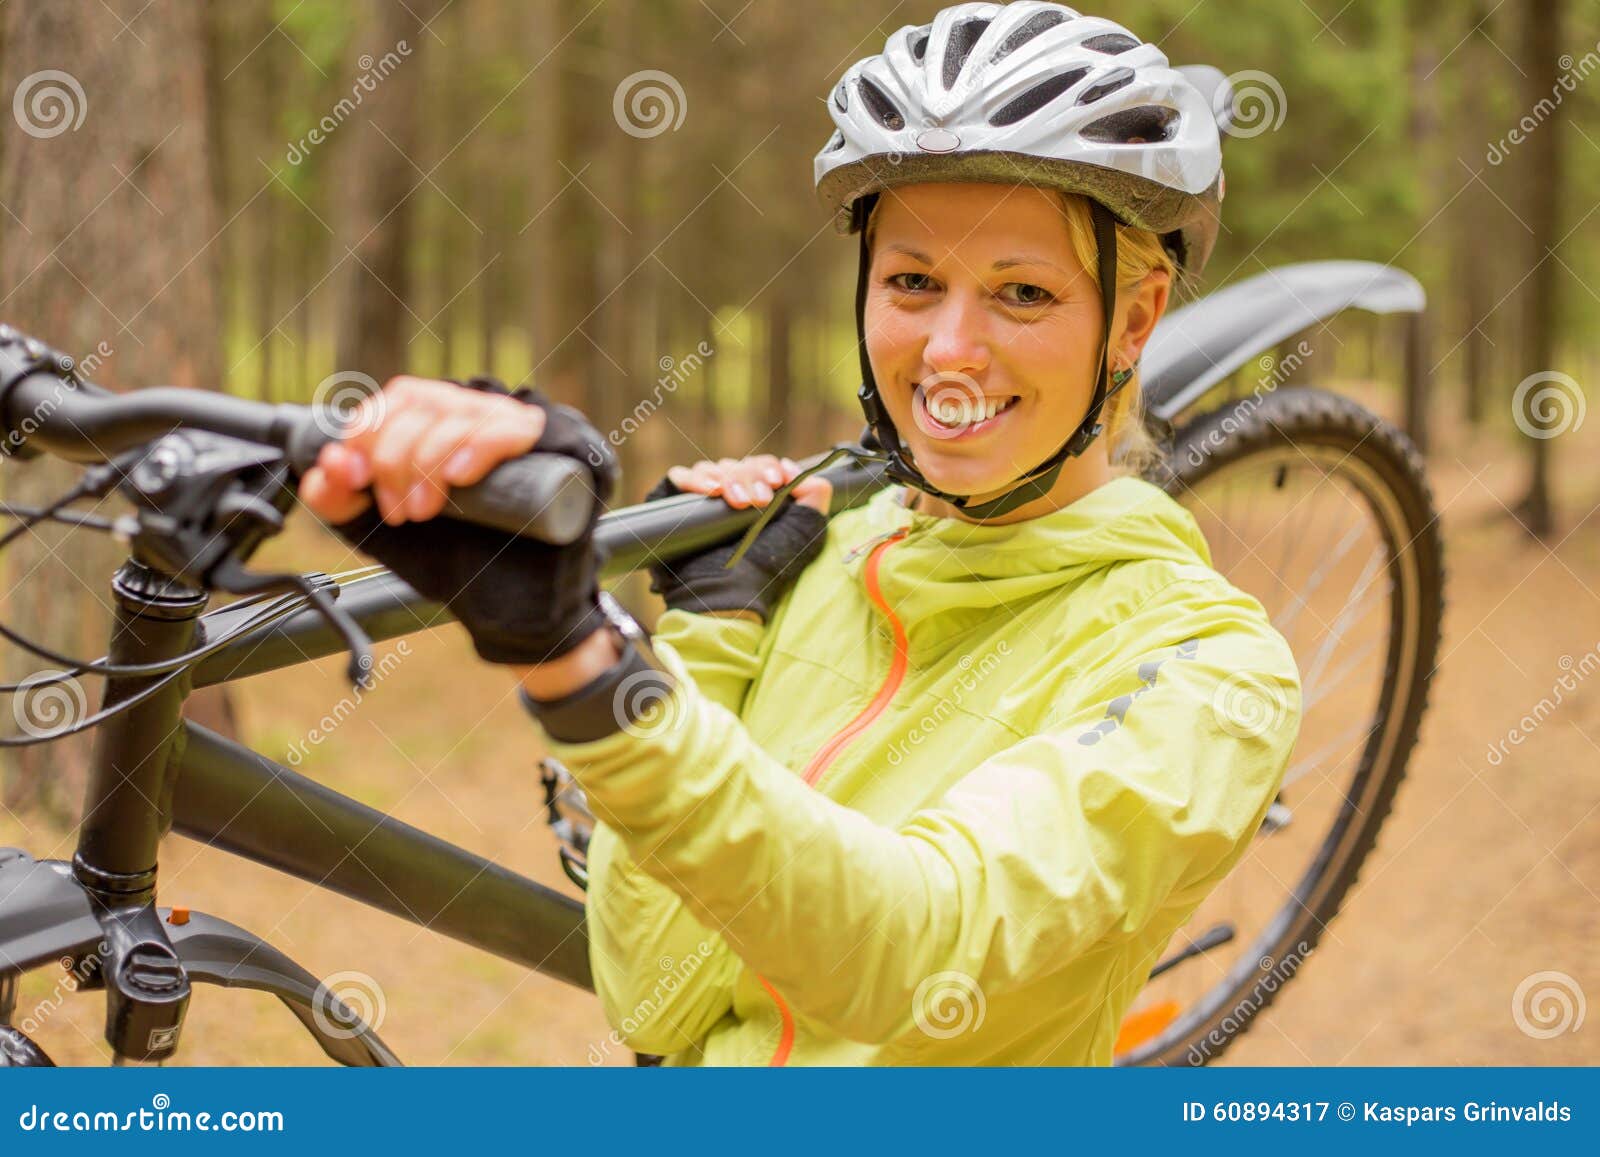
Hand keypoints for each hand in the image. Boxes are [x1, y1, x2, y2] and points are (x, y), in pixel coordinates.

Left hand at [298, 375, 617, 666]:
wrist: (512, 613)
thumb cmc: (457, 562)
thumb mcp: (382, 530)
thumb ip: (343, 500)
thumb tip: (327, 463)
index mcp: (448, 420)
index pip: (403, 397)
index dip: (369, 430)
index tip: (355, 480)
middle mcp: (487, 415)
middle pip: (426, 401)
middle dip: (393, 456)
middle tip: (397, 511)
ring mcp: (526, 430)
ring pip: (461, 413)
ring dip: (426, 459)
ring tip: (423, 511)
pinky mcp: (563, 452)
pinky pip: (512, 429)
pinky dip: (477, 445)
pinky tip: (458, 476)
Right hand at [646, 454, 830, 622]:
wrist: (728, 594)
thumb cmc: (764, 571)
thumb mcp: (803, 535)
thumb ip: (815, 499)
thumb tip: (805, 473)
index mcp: (757, 502)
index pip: (760, 467)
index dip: (770, 467)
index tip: (780, 479)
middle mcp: (728, 499)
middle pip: (737, 466)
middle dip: (751, 477)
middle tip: (761, 499)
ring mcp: (700, 504)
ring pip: (711, 468)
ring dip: (728, 478)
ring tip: (738, 501)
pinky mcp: (673, 507)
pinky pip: (679, 478)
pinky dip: (694, 480)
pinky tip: (710, 492)